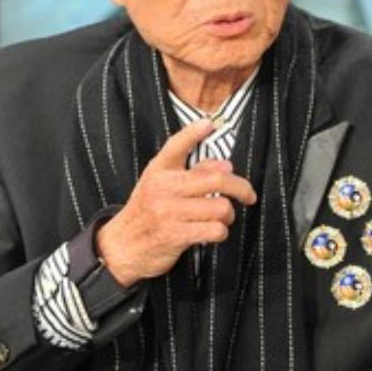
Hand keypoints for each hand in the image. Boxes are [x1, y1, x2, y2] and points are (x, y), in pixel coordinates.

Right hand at [96, 118, 256, 286]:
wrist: (123, 246)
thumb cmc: (149, 212)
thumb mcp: (163, 186)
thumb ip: (194, 172)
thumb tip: (227, 165)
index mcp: (159, 170)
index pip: (176, 145)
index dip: (193, 132)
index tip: (209, 124)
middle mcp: (164, 187)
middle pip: (216, 179)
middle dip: (241, 188)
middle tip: (248, 195)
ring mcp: (169, 211)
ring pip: (221, 208)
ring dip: (228, 215)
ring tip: (221, 218)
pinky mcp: (175, 235)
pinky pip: (215, 230)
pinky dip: (221, 232)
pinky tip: (213, 231)